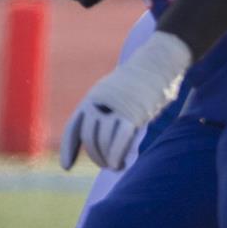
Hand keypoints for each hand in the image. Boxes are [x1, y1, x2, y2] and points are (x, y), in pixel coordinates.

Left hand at [60, 32, 191, 170]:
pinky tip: (120, 164)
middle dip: (96, 156)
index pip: (74, 128)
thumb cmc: (144, 79)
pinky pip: (120, 140)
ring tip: (116, 166)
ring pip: (104, 141)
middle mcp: (99, 103)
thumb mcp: (119, 93)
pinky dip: (117, 155)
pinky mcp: (133, 114)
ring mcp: (115, 108)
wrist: (160, 60)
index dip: (69, 149)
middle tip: (106, 165)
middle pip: (90, 138)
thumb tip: (108, 135)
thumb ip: (110, 111)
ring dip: (108, 159)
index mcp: (92, 98)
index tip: (66, 167)